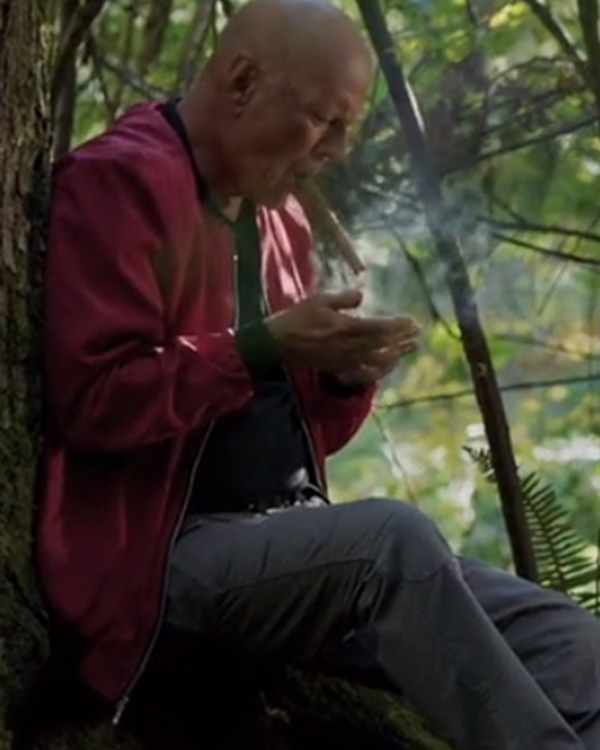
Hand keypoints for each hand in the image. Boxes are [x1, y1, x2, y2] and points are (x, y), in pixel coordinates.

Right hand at [265, 290, 419, 371]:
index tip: (412, 321)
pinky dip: (379, 371)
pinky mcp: (338, 368)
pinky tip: (388, 367)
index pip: (379, 328)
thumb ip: (343, 299)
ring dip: (395, 354)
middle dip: (402, 339)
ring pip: (376, 360)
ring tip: (409, 347)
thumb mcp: (319, 300)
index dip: (398, 326)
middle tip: (418, 333)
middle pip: (382, 345)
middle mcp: (348, 346)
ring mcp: (343, 360)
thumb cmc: (298, 317)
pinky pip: (363, 373)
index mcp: (344, 327)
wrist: (279, 342)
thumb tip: (361, 296)